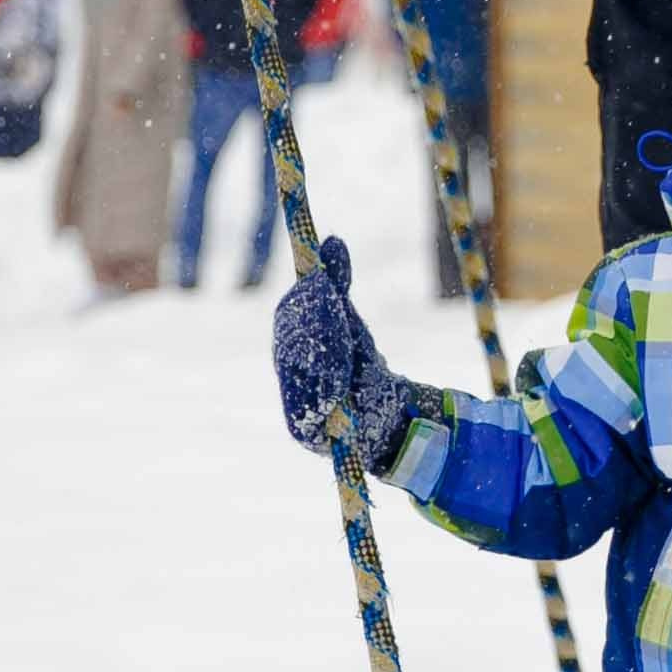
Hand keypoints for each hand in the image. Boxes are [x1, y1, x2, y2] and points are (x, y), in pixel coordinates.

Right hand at [271, 235, 420, 472]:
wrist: (384, 419)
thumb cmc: (360, 366)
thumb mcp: (351, 322)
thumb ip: (338, 286)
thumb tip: (332, 241)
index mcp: (292, 347)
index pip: (288, 318)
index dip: (304, 300)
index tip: (325, 283)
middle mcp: (287, 374)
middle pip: (290, 343)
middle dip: (315, 322)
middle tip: (336, 302)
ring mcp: (293, 402)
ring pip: (300, 373)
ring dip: (323, 353)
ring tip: (342, 339)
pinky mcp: (303, 431)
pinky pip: (309, 406)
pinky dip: (325, 390)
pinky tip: (339, 379)